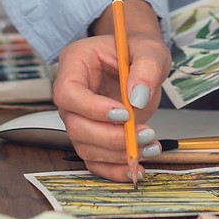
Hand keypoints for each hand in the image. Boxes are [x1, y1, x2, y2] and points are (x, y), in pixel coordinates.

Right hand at [52, 0, 171, 181]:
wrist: (141, 60)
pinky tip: (136, 167)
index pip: (68, 93)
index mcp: (75, 63)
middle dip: (110, 137)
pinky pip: (95, 159)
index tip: (125, 113)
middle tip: (144, 134)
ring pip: (85, 146)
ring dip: (118, 154)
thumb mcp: (150, 49)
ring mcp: (80, 116)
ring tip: (149, 147)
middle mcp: (72, 93)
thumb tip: (137, 98)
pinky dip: (115, 169)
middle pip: (75, 125)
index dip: (92, 108)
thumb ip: (146, 69)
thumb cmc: (138, 49)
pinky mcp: (94, 134)